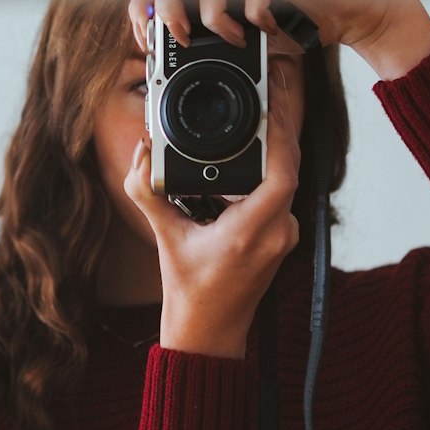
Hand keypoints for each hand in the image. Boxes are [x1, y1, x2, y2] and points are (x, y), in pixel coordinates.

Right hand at [122, 68, 301, 358]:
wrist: (209, 333)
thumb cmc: (190, 293)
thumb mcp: (165, 237)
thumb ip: (148, 193)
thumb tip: (140, 155)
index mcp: (252, 233)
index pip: (282, 173)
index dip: (280, 136)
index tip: (268, 106)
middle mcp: (277, 233)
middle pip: (289, 168)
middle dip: (278, 130)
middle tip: (264, 96)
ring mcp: (283, 236)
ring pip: (286, 179)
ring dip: (272, 149)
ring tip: (255, 117)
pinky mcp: (280, 236)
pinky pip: (279, 193)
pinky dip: (265, 171)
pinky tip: (247, 155)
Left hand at [128, 0, 429, 80]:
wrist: (355, 10)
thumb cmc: (300, 18)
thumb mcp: (246, 34)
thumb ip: (212, 38)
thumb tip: (169, 61)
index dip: (145, 9)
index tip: (150, 41)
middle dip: (168, 11)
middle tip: (179, 38)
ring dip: (214, 15)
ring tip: (232, 35)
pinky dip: (257, 14)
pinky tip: (267, 28)